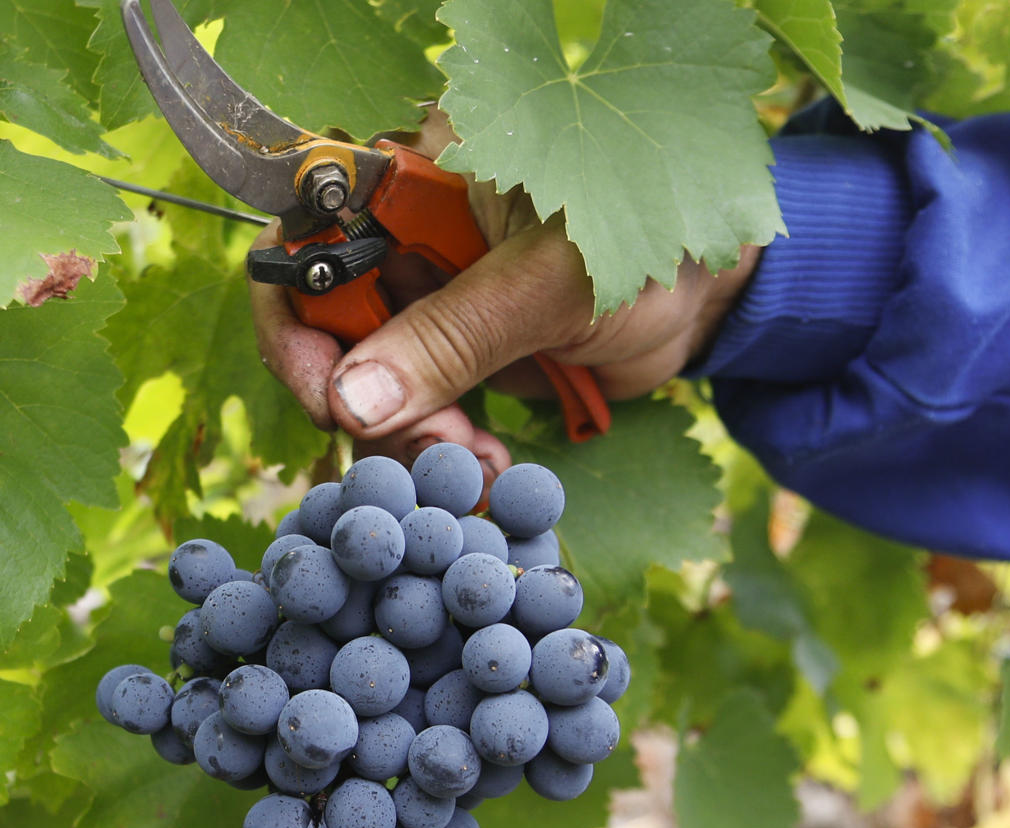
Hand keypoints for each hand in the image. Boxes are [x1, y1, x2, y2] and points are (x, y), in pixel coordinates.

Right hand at [248, 115, 757, 486]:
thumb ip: (454, 337)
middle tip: (432, 452)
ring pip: (367, 384)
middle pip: (329, 327)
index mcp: (413, 176)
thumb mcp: (551, 285)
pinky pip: (413, 412)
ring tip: (474, 465)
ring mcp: (425, 299)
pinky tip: (484, 468)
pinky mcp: (452, 353)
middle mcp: (402, 234)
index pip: (305, 238)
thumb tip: (353, 403)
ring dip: (410, 440)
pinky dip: (440, 451)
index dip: (296, 322)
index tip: (329, 400)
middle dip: (369, 404)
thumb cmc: (651, 241)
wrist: (713, 292)